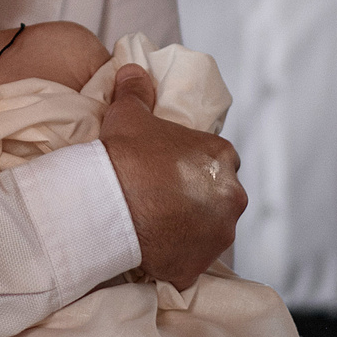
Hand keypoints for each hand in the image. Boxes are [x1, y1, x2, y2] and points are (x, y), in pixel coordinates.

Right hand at [98, 67, 242, 290]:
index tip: (173, 172)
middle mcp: (231, 196)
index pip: (219, 161)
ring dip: (191, 231)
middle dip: (198, 200)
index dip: (195, 167)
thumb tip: (133, 69)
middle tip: (162, 200)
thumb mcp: (128, 113)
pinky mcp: (196, 266)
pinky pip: (188, 264)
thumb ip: (137, 89)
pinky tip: (152, 251)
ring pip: (208, 233)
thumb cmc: (122, 154)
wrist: (105, 203)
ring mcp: (217, 235)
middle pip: (219, 199)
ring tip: (156, 226)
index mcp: (222, 157)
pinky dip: (175, 260)